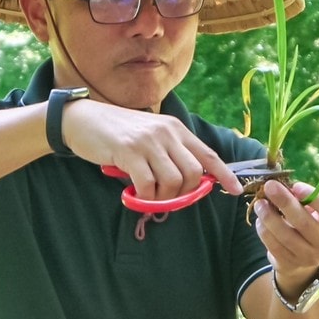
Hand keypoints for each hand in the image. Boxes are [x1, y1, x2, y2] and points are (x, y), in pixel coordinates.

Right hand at [61, 100, 243, 199]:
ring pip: (173, 182)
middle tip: (165, 198)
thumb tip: (187, 183)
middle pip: (194, 173)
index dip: (224, 174)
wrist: (82, 120)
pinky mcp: (129, 152)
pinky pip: (148, 185)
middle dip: (185, 193)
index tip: (236, 191)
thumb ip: (169, 153)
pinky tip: (132, 194)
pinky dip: (143, 197)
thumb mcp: (150, 136)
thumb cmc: (117, 133)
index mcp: (175, 128)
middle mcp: (166, 132)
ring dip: (161, 197)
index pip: (208, 154)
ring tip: (145, 195)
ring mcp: (148, 141)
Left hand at [254, 180, 318, 294]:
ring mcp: (309, 257)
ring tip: (260, 204)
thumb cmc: (308, 223)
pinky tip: (260, 220)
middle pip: (305, 222)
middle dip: (284, 202)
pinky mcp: (290, 265)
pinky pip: (273, 246)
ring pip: (285, 236)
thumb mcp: (312, 211)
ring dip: (269, 217)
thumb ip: (301, 198)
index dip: (315, 198)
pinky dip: (264, 231)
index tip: (296, 186)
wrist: (304, 257)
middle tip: (269, 187)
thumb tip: (280, 185)